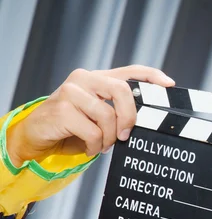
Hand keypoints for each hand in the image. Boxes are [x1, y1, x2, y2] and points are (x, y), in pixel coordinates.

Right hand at [6, 65, 174, 166]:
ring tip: (102, 145)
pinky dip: (95, 146)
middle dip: (129, 116)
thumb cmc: (72, 125)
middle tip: (126, 135)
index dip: (151, 76)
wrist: (37, 135)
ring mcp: (71, 92)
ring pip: (107, 116)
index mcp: (97, 78)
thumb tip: (145, 120)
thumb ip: (116, 110)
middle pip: (122, 91)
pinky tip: (89, 148)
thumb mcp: (97, 114)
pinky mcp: (61, 109)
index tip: (168, 84)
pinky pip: (92, 132)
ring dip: (109, 138)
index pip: (130, 71)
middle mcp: (84, 78)